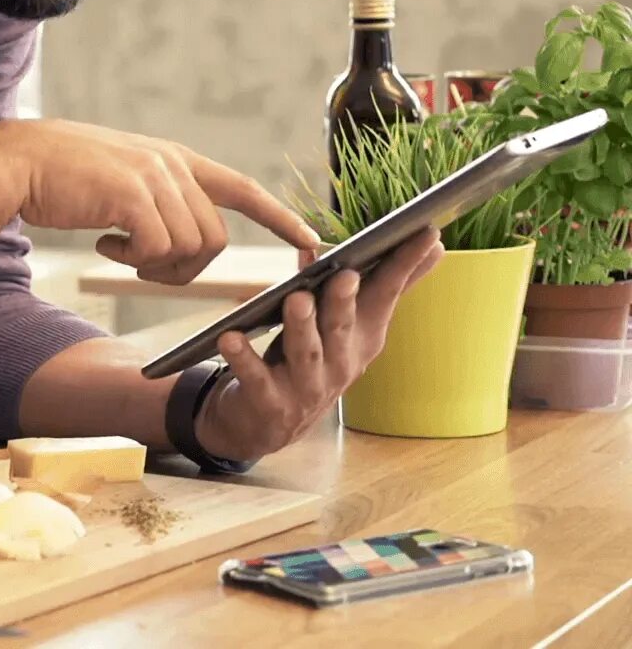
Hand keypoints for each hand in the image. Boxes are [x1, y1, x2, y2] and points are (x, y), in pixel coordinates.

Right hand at [0, 120, 321, 283]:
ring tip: (119, 251)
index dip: (278, 215)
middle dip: (186, 267)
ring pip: (190, 248)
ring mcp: (153, 177)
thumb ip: (153, 200)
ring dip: (156, 266)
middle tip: (143, 266)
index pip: (241, 187)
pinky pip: (157, 249)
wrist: (14, 163)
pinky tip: (104, 246)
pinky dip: (133, 261)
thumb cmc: (59, 179)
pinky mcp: (132, 195)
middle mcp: (170, 164)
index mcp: (172, 158)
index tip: (310, 240)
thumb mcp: (119, 182)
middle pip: (213, 237)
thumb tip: (174, 244)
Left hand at [193, 229, 446, 461]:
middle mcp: (340, 363)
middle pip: (343, 326)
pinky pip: (256, 378)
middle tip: (345, 273)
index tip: (428, 233)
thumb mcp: (343, 325)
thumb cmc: (308, 361)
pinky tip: (230, 338)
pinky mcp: (269, 402)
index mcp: (360, 338)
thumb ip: (366, 285)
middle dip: (345, 301)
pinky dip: (243, 358)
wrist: (268, 425)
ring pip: (305, 352)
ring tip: (296, 298)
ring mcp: (306, 386)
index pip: (386, 296)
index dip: (405, 265)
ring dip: (301, 324)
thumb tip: (416, 242)